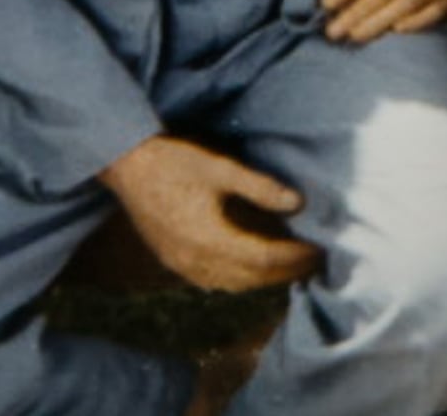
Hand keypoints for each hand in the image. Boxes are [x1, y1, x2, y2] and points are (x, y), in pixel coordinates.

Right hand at [98, 135, 318, 291]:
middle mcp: (195, 261)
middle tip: (312, 262)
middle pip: (251, 278)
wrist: (128, 167)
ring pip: (232, 285)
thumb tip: (298, 203)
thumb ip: (260, 187)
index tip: (317, 250)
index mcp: (210, 238)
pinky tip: (252, 266)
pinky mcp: (173, 262)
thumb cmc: (175, 162)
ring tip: (290, 266)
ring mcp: (181, 266)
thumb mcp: (221, 168)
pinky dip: (239, 278)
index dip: (293, 257)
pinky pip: (213, 282)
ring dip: (263, 279)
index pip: (264, 259)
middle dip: (284, 272)